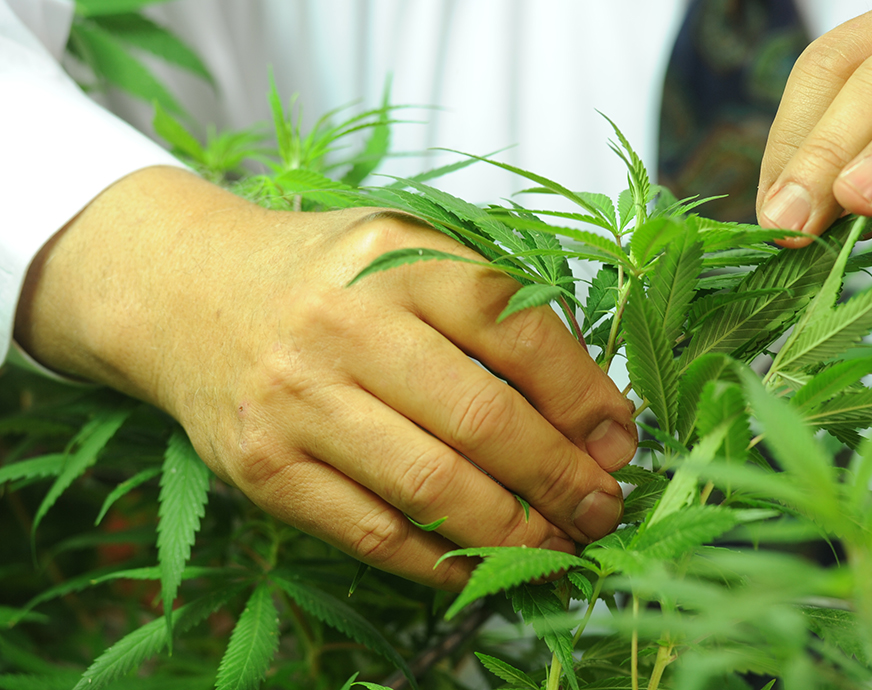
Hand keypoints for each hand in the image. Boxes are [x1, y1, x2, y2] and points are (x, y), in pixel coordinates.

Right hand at [15, 166, 635, 590]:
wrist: (187, 292)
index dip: (584, 398)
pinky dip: (442, 562)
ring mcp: (296, 400)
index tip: (621, 441)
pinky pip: (372, 534)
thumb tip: (595, 415)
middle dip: (561, 478)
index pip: (518, 332)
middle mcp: (342, 324)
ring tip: (560, 546)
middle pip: (482, 419)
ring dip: (514, 534)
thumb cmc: (328, 278)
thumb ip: (496, 310)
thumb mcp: (410, 254)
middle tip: (603, 507)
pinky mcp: (262, 468)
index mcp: (396, 258)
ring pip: (432, 488)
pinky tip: (485, 564)